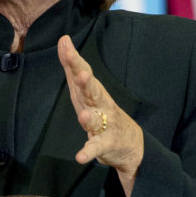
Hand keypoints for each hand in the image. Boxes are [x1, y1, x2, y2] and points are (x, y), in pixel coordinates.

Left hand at [58, 35, 143, 196]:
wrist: (132, 144)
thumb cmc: (103, 111)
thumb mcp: (86, 89)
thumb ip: (73, 66)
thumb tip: (63, 39)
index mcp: (92, 92)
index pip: (82, 73)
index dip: (74, 60)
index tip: (65, 43)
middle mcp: (99, 105)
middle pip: (91, 92)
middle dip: (86, 82)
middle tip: (80, 73)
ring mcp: (104, 125)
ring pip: (94, 120)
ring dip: (89, 118)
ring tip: (83, 115)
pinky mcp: (106, 144)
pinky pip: (96, 148)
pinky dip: (88, 152)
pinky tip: (80, 157)